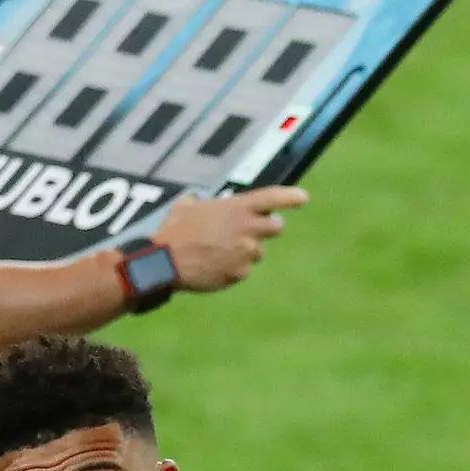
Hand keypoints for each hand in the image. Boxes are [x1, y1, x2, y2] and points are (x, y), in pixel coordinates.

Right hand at [150, 186, 308, 293]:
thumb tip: (200, 203)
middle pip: (276, 228)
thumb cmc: (174, 230)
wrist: (166, 261)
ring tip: (217, 251)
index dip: (291, 197)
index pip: (273, 198)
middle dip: (268, 228)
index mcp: (238, 207)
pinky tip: (212, 264)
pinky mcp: (240, 273)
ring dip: (244, 250)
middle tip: (252, 231)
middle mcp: (247, 229)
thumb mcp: (187, 205)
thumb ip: (203, 203)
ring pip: (256, 252)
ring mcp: (246, 253)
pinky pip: (242, 269)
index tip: (303, 198)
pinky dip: (231, 267)